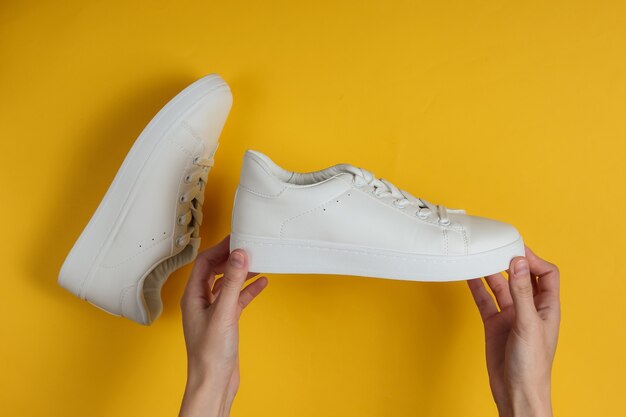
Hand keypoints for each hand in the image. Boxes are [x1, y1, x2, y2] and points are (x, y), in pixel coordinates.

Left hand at [179, 236, 267, 416]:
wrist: (214, 382)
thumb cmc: (209, 353)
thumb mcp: (224, 312)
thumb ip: (232, 282)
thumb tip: (238, 254)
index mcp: (192, 296)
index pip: (205, 262)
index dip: (221, 248)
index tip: (237, 238)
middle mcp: (201, 300)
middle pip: (215, 270)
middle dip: (232, 258)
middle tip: (249, 247)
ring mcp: (214, 310)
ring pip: (228, 283)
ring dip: (242, 272)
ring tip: (258, 261)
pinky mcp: (226, 320)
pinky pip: (237, 298)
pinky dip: (249, 289)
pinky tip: (262, 283)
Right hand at [468, 247, 559, 416]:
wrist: (516, 392)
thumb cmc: (532, 365)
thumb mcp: (528, 324)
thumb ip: (521, 292)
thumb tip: (518, 262)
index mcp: (547, 307)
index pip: (546, 274)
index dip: (533, 259)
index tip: (515, 249)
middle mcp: (529, 308)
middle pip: (522, 277)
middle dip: (511, 262)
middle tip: (497, 247)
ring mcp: (511, 316)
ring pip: (500, 287)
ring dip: (491, 273)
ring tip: (479, 258)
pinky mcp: (494, 324)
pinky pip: (485, 300)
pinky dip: (477, 288)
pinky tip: (469, 276)